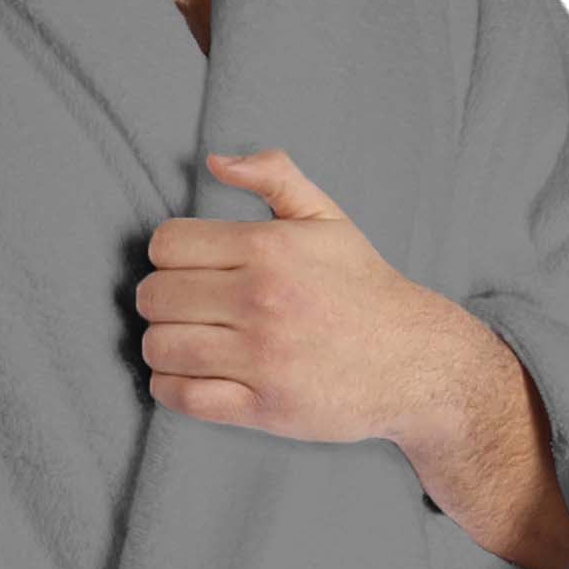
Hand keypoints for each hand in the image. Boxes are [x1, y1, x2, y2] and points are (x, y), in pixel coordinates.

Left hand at [137, 147, 568, 568]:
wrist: (414, 361)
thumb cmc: (363, 288)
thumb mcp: (327, 219)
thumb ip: (274, 178)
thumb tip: (216, 161)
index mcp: (269, 248)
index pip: (167, 244)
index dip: (168, 254)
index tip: (187, 268)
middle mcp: (260, 301)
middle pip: (155, 295)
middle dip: (160, 299)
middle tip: (184, 307)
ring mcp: (260, 358)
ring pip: (160, 347)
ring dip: (161, 344)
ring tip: (185, 341)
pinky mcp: (262, 407)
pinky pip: (181, 396)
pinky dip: (169, 387)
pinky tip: (186, 376)